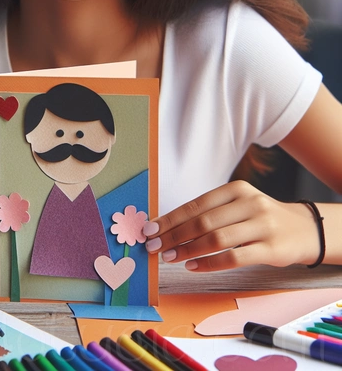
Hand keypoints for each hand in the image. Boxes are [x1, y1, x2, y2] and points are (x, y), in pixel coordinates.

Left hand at [143, 180, 320, 270]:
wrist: (305, 229)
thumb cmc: (260, 218)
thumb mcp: (237, 205)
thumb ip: (209, 213)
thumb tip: (168, 227)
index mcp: (235, 189)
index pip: (195, 205)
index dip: (170, 218)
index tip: (150, 229)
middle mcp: (248, 204)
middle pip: (203, 221)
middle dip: (174, 235)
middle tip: (155, 246)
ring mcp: (262, 226)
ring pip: (216, 239)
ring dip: (188, 249)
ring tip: (170, 257)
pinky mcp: (271, 248)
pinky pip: (234, 257)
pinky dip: (209, 264)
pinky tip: (193, 266)